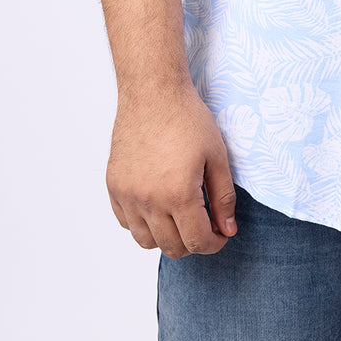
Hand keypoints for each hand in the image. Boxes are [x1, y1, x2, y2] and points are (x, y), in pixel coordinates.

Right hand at [106, 82, 236, 257]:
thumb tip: (227, 230)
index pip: (196, 242)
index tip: (220, 234)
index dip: (214, 244)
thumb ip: (223, 197)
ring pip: (145, 240)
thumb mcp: (217, 156)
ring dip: (166, 237)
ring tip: (180, 217)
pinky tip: (157, 206)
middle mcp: (149, 200)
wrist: (153, 92)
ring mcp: (127, 194)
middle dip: (193, 243)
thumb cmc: (187, 118)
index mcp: (178, 194)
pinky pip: (126, 222)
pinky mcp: (114, 186)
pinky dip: (142, 223)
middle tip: (204, 225)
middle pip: (171, 247)